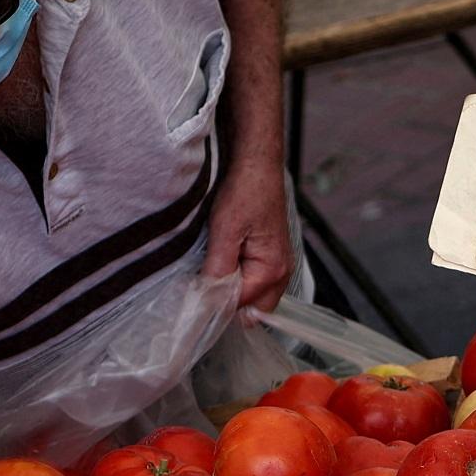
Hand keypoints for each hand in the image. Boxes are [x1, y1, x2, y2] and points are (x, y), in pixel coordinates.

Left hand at [203, 157, 294, 312]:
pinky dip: (239, 279)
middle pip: (252, 310)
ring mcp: (280, 264)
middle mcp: (282, 272)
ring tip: (215, 269)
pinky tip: (225, 263)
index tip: (193, 294)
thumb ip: (218, 271)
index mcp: (271, 270)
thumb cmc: (246, 191)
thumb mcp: (224, 231)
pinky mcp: (272, 256)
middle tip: (205, 284)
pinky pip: (256, 281)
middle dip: (229, 303)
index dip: (215, 303)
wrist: (257, 165)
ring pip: (255, 297)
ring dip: (234, 291)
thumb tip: (208, 302)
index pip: (239, 307)